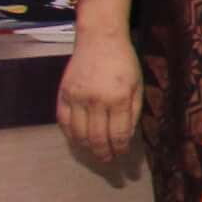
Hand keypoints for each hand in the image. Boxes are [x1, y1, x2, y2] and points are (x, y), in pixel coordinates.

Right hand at [56, 34, 144, 185]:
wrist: (99, 40)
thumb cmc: (124, 62)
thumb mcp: (138, 86)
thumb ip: (132, 112)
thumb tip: (126, 136)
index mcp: (119, 99)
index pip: (118, 133)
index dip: (120, 149)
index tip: (123, 158)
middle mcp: (96, 100)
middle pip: (97, 137)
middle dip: (103, 154)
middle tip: (108, 162)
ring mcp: (76, 97)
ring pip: (78, 132)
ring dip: (86, 147)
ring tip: (93, 154)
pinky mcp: (63, 93)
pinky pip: (63, 120)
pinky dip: (69, 133)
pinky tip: (76, 140)